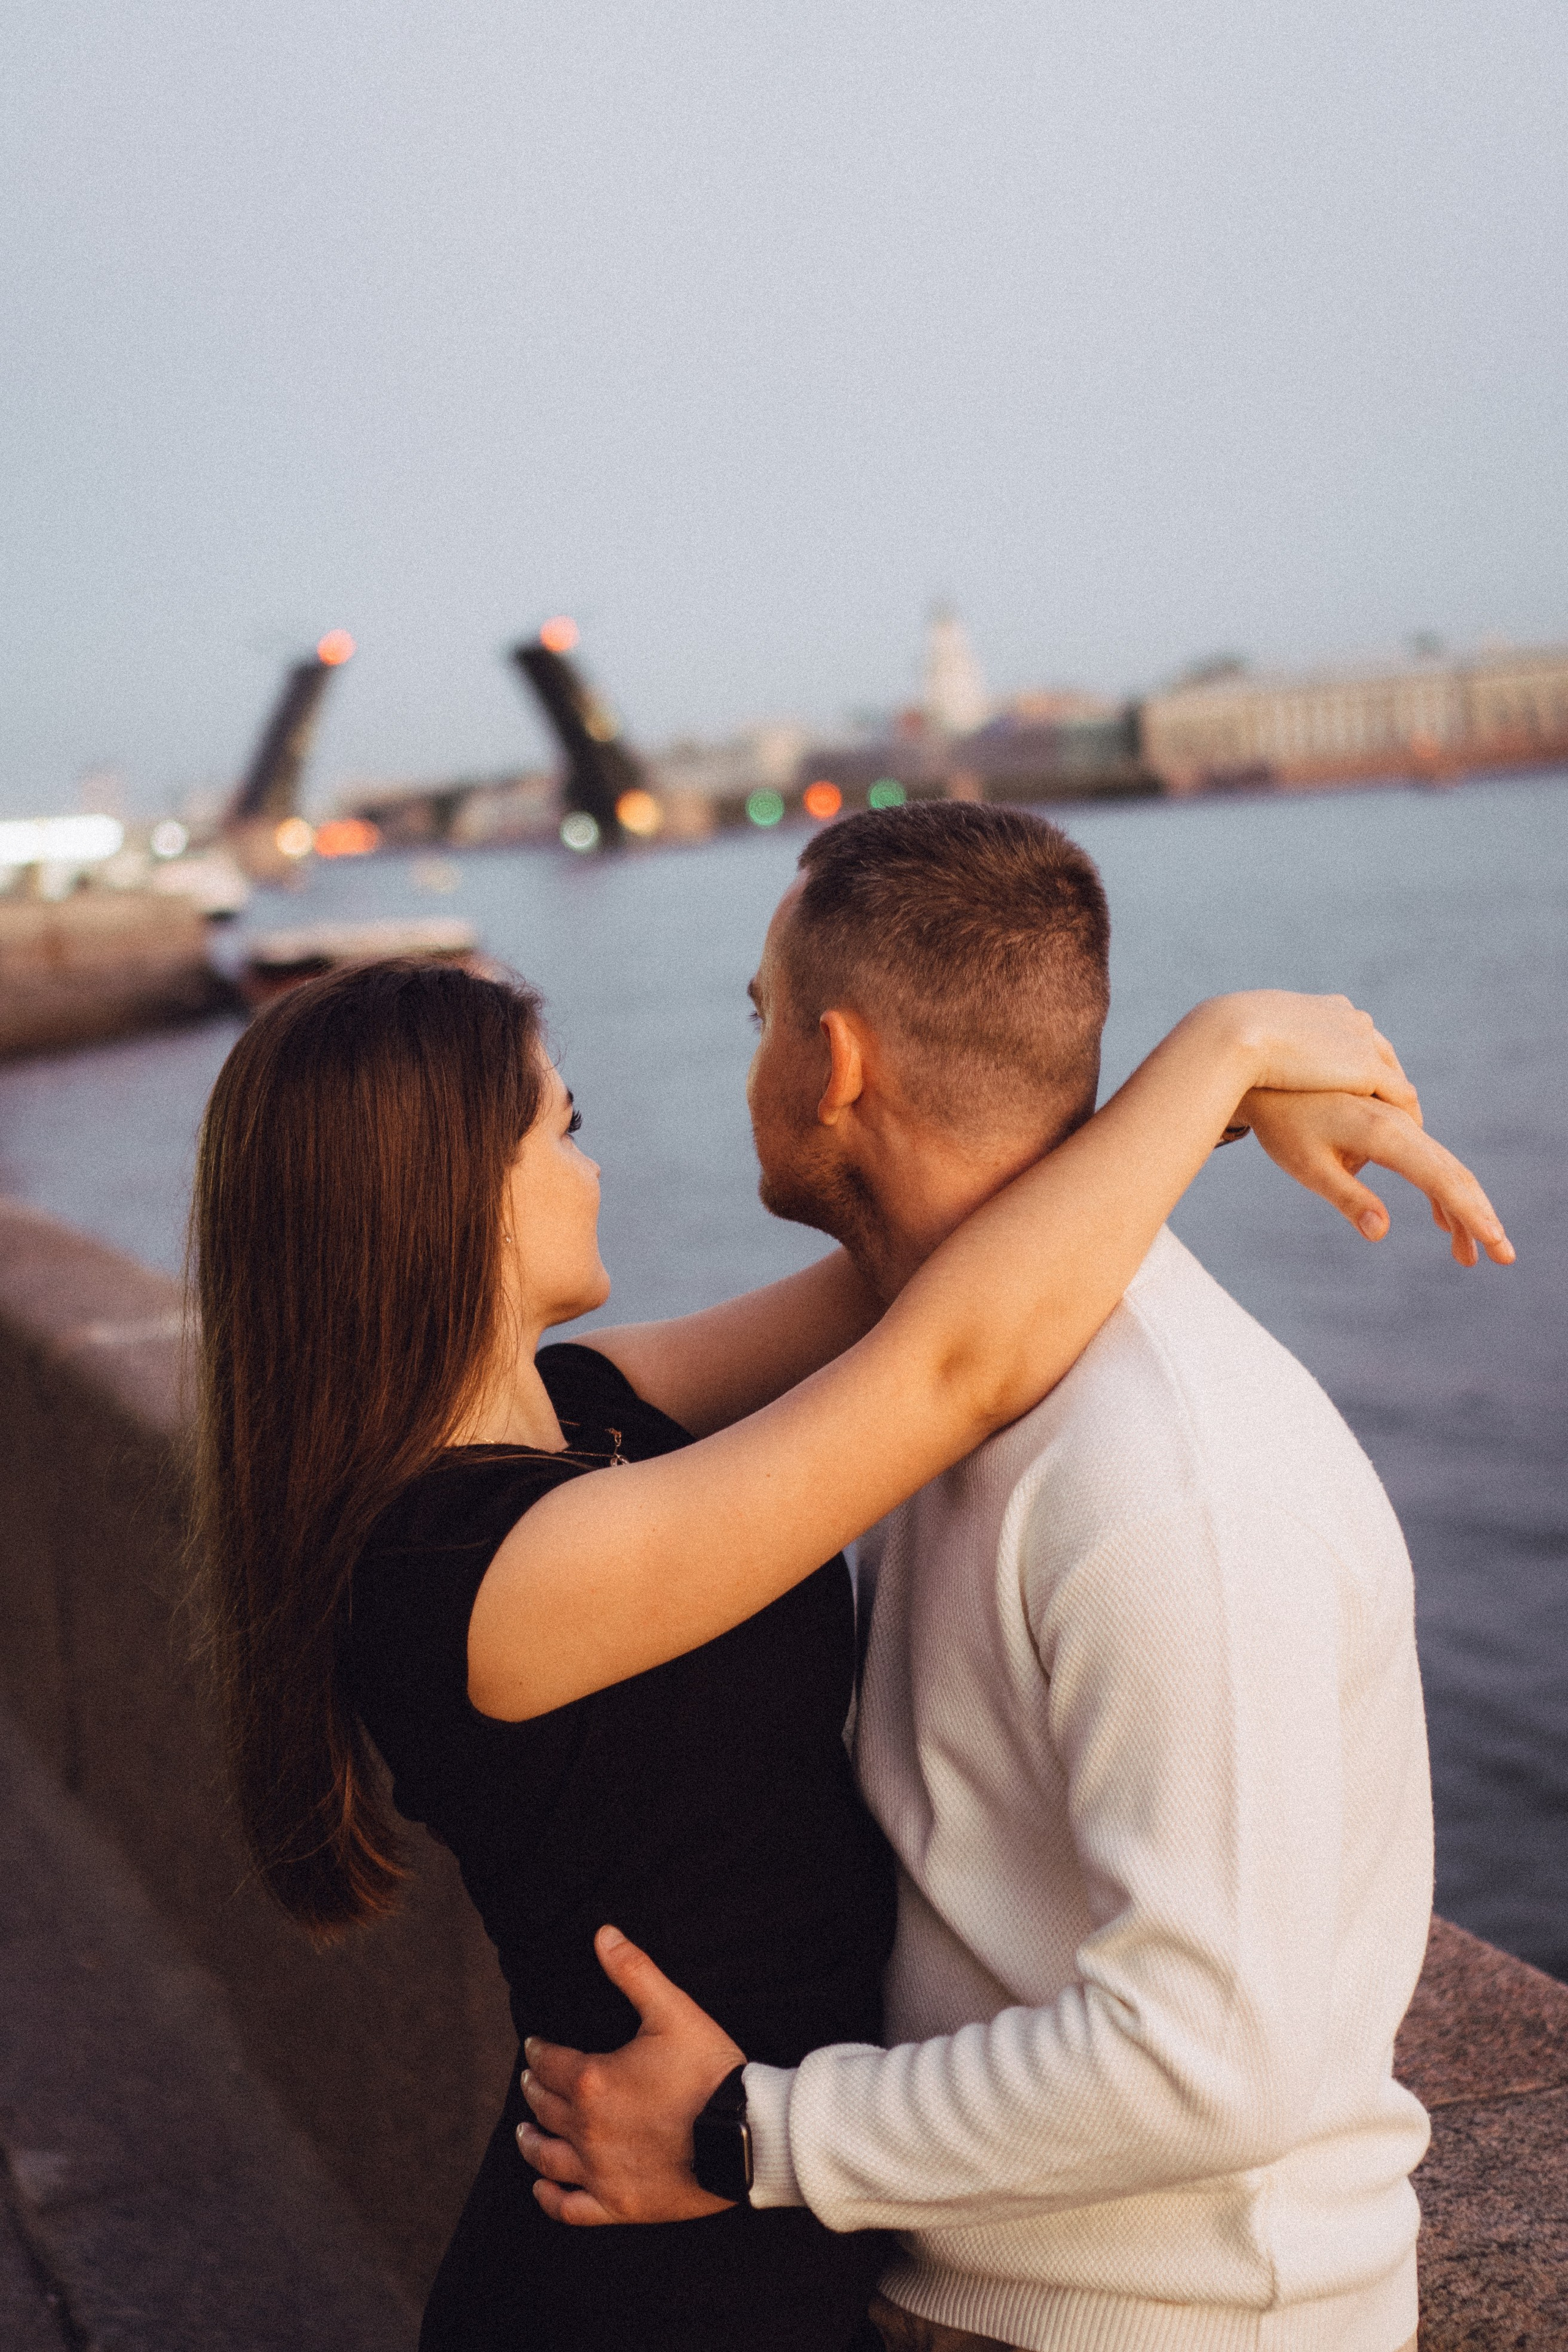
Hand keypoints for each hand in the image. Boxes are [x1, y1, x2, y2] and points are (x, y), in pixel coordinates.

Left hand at [516, 1926, 745, 2225]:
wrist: (746, 2134)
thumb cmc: (709, 2070)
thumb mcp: (673, 2011)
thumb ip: (634, 1971)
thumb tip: (602, 1933)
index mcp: (593, 2081)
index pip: (548, 2063)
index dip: (537, 2052)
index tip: (533, 2047)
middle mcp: (587, 2129)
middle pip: (544, 2107)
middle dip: (534, 2089)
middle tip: (529, 2081)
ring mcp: (600, 2171)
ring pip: (547, 2158)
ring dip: (530, 2142)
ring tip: (524, 2132)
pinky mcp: (618, 2204)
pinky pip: (570, 2208)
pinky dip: (550, 2198)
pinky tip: (542, 2188)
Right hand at [1205, 992, 1419, 1113]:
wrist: (1235, 1034)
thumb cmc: (1229, 1040)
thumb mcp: (1255, 1037)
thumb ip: (1269, 1047)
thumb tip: (1258, 1063)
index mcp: (1329, 1008)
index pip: (1358, 1038)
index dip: (1359, 1066)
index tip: (1356, 1092)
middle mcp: (1353, 1020)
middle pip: (1383, 1057)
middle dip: (1385, 1085)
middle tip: (1386, 1116)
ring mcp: (1363, 1044)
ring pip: (1395, 1079)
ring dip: (1398, 1105)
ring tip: (1398, 1133)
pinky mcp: (1367, 1069)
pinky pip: (1401, 1097)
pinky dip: (1406, 1117)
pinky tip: (1401, 1137)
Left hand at [1241, 1090, 1514, 1265]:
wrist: (1264, 1070)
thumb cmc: (1281, 1123)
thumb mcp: (1308, 1167)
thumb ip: (1349, 1197)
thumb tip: (1382, 1231)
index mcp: (1384, 1134)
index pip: (1443, 1180)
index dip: (1474, 1216)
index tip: (1497, 1246)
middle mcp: (1399, 1121)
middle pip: (1452, 1173)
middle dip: (1477, 1217)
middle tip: (1501, 1257)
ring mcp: (1395, 1116)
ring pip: (1440, 1164)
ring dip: (1456, 1208)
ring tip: (1463, 1254)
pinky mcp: (1385, 1116)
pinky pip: (1422, 1153)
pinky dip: (1435, 1186)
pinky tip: (1438, 1219)